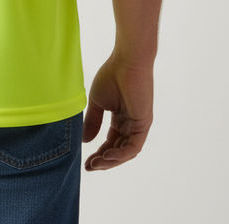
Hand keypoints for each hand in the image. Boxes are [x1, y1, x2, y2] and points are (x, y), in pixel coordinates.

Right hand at [82, 50, 153, 170]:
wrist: (126, 61)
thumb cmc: (112, 75)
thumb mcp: (97, 102)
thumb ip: (92, 121)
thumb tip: (85, 141)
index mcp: (121, 119)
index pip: (111, 142)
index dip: (99, 153)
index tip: (86, 162)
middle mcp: (131, 124)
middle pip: (118, 150)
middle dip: (104, 161)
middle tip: (89, 167)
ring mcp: (138, 125)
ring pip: (126, 152)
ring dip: (111, 160)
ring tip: (96, 164)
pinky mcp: (144, 124)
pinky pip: (133, 146)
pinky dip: (120, 154)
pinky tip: (107, 156)